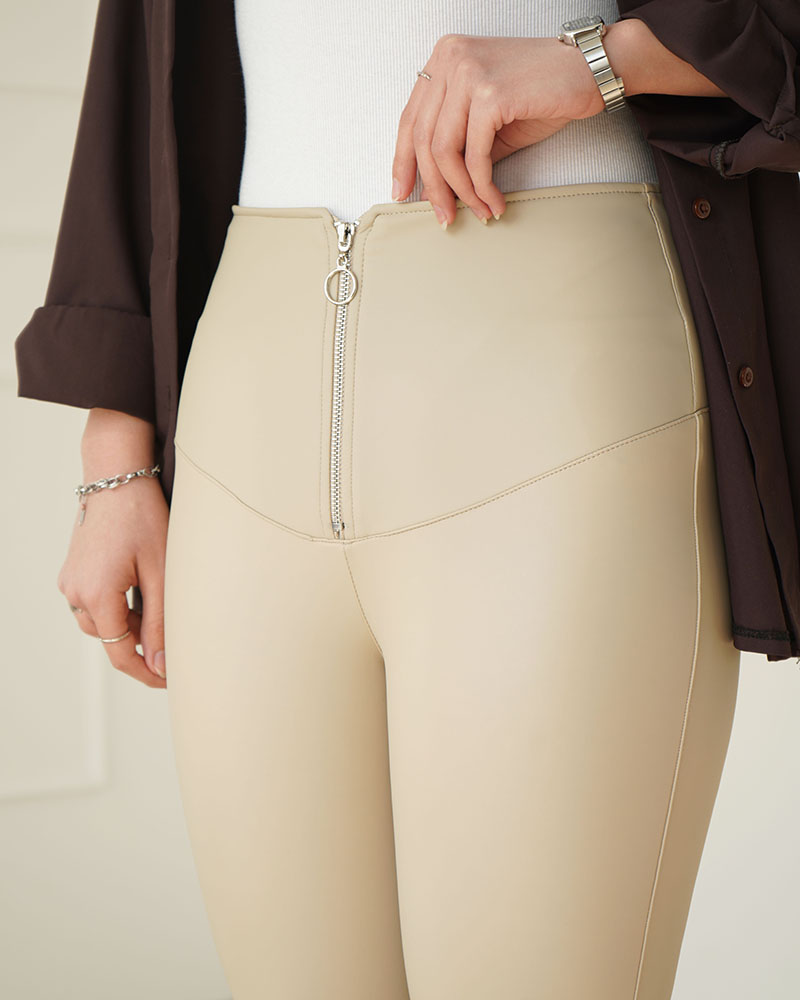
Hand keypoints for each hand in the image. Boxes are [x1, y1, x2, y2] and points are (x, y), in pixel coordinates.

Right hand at [58, 474, 168, 686]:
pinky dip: (117, 606)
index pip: (121, 653)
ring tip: (158, 608)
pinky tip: (139, 591)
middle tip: (174, 641)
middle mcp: (76, 593)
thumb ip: (160, 623)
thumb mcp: (161, 574)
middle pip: (110, 639)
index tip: (169, 679)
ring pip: (101, 623)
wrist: (117, 479)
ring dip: (129, 625)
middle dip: (141, 645)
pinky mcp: (73, 572)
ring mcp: (71, 582)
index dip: (146, 671)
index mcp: (97, 597)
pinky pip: (94, 604)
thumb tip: (160, 664)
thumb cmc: (143, 519)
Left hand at [391, 32, 602, 225]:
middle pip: (422, 139)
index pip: (410, 119)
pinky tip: (495, 201)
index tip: (403, 195)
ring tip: (480, 212)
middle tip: (444, 218)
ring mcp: (469, 72)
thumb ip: (458, 144)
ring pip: (444, 151)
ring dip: (462, 192)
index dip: (402, 162)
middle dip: (434, 187)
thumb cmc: (541, 94)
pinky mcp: (491, 93)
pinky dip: (483, 186)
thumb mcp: (488, 119)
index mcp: (444, 58)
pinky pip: (474, 156)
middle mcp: (451, 58)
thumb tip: (432, 189)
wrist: (590, 70)